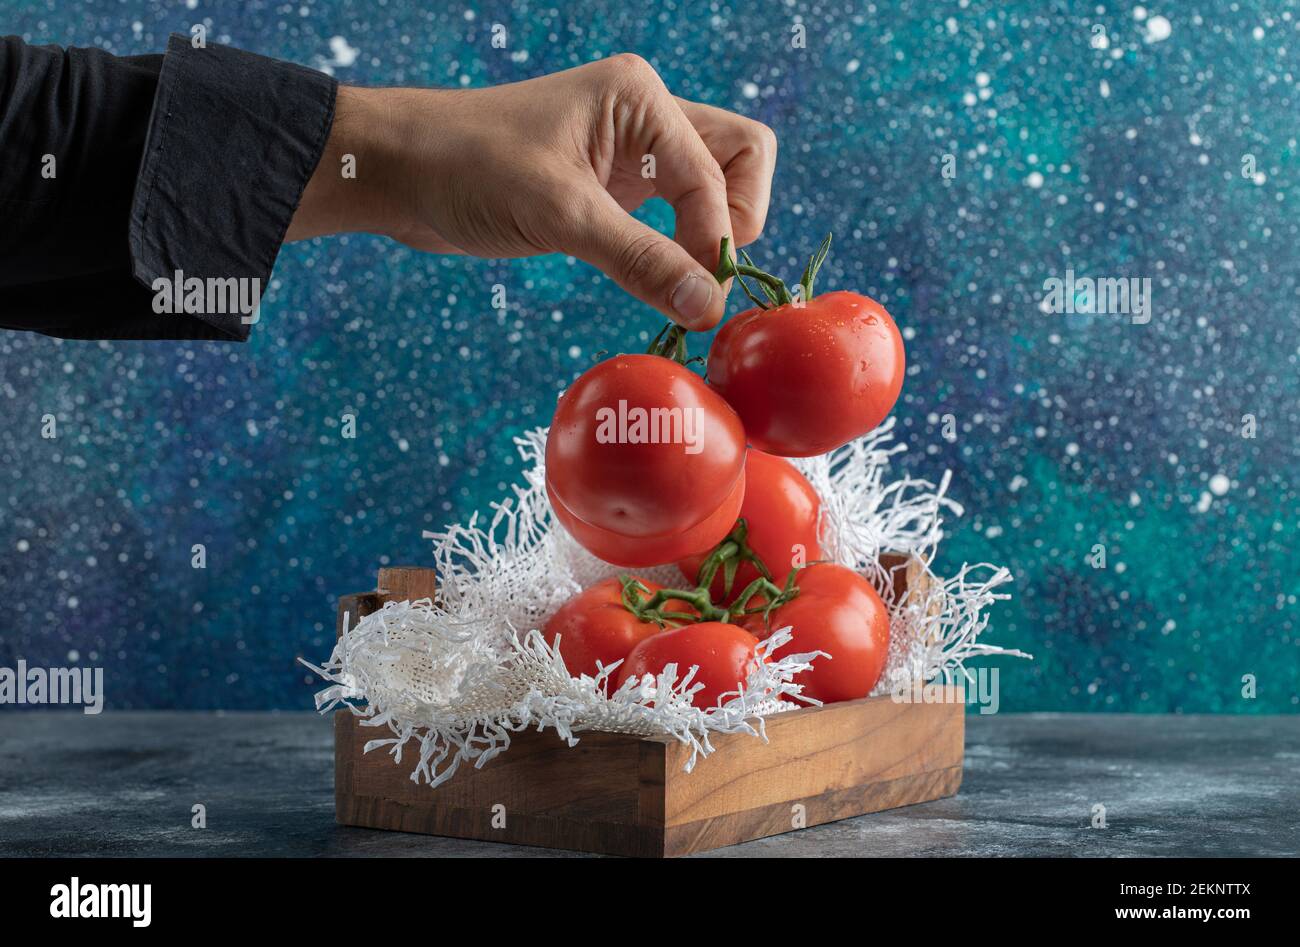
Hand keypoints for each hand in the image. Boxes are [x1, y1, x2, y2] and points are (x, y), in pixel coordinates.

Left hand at [286, 54, 777, 329]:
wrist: (397, 171)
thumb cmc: (468, 168)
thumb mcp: (560, 213)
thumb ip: (640, 259)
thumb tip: (708, 307)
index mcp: (641, 99)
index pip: (719, 174)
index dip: (713, 240)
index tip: (698, 301)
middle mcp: (645, 117)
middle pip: (739, 162)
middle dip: (732, 222)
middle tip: (699, 279)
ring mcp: (630, 152)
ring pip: (710, 190)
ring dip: (703, 238)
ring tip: (677, 288)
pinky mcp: (608, 188)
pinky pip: (670, 217)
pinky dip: (673, 250)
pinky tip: (653, 281)